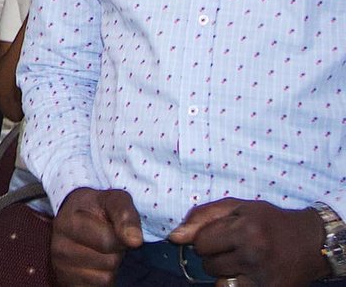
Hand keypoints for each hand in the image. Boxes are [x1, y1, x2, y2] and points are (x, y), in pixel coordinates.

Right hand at [50, 188, 143, 286]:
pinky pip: (98, 285)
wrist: (72, 224)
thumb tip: (134, 240)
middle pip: (110, 256)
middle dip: (117, 249)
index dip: (125, 236)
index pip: (108, 238)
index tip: (135, 240)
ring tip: (100, 249)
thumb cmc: (97, 211)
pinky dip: (102, 277)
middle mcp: (61, 237)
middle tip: (109, 236)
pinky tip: (94, 264)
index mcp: (72, 215)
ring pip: (106, 275)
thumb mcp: (113, 200)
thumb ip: (125, 214)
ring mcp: (60, 260)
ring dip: (111, 264)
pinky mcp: (65, 278)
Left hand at [169, 199, 329, 286]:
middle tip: (234, 247)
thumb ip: (202, 217)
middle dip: (214, 255)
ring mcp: (263, 276)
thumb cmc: (270, 221)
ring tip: (241, 260)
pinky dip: (236, 283)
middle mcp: (254, 253)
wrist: (311, 242)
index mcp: (245, 229)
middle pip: (208, 264)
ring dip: (224, 272)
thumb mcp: (237, 207)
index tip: (220, 235)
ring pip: (220, 281)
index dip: (206, 238)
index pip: (200, 243)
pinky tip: (248, 273)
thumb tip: (174, 237)